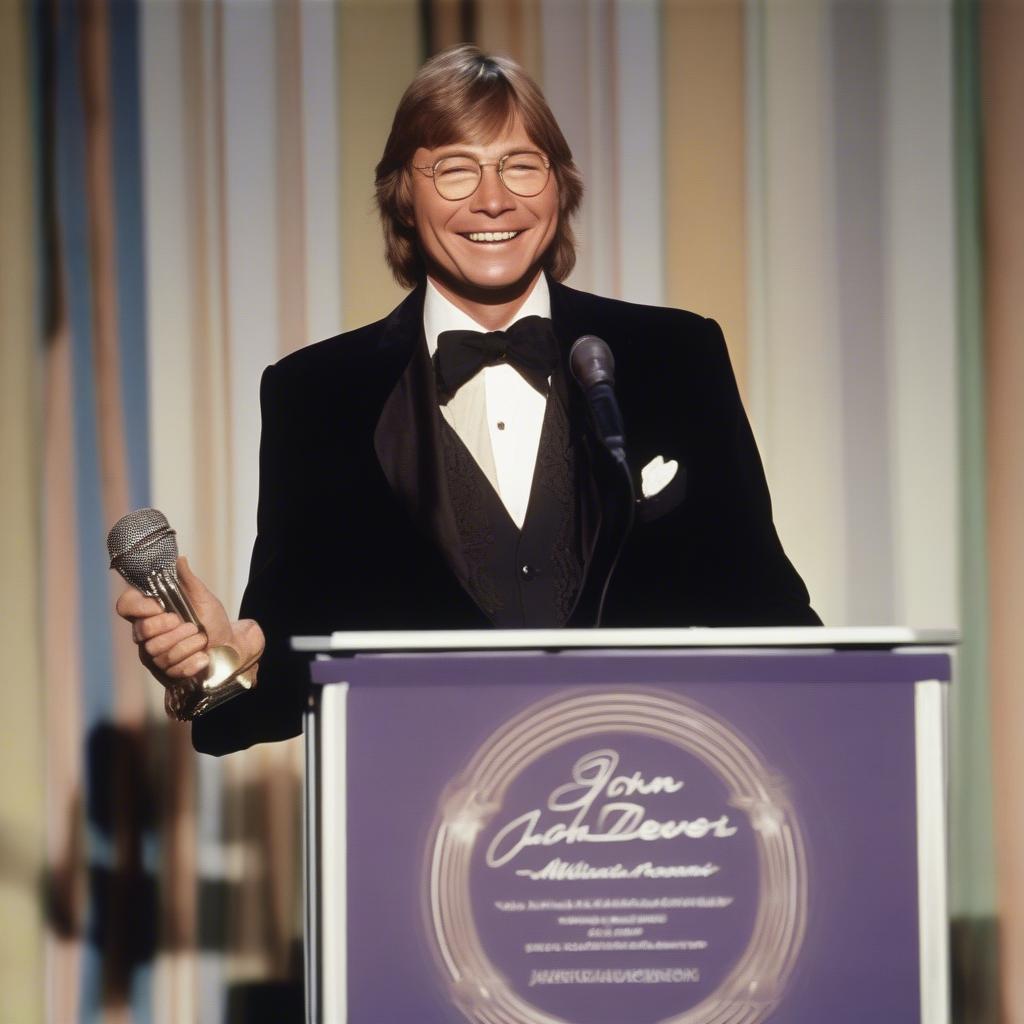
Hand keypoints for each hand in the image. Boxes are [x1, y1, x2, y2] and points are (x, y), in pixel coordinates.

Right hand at [114, 556, 264, 687]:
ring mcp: (154, 655)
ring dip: (188, 644)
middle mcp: (146, 633)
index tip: (160, 607)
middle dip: (172, 629)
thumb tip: (179, 559)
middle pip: (142, 631)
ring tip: (202, 639)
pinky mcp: (165, 673)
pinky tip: (204, 657)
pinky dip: (193, 662)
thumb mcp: (204, 598)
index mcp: (151, 611)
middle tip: (191, 625)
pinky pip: (173, 670)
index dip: (139, 607)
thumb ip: (188, 581)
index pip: (125, 605)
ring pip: (158, 652)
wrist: (229, 647)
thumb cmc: (213, 621)